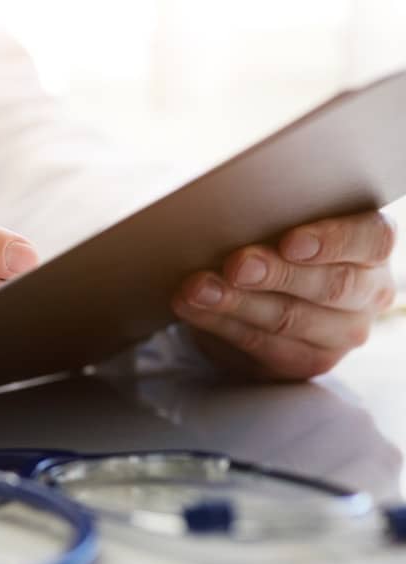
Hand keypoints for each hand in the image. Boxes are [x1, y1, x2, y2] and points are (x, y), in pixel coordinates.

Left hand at [173, 210, 396, 378]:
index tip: (290, 242)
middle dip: (277, 274)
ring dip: (237, 302)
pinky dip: (219, 323)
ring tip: (196, 288)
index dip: (333, 241)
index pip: (371, 239)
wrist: (258, 287)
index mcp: (371, 245)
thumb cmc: (272, 236)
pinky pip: (260, 344)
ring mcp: (340, 333)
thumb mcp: (280, 218)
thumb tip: (228, 203)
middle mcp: (367, 291)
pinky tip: (191, 307)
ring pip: (290, 319)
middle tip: (236, 265)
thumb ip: (272, 212)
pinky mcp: (303, 360)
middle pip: (332, 284)